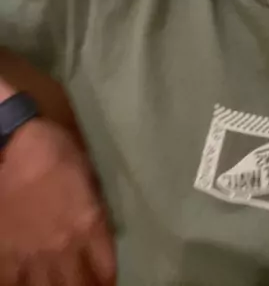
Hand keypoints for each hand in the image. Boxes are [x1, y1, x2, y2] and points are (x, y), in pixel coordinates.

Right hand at [0, 118, 115, 284]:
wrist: (10, 147)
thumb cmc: (52, 150)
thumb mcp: (86, 171)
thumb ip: (93, 202)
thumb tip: (97, 220)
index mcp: (88, 224)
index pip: (106, 267)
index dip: (108, 276)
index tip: (107, 278)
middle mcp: (64, 247)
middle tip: (86, 285)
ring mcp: (32, 255)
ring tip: (59, 284)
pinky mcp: (6, 256)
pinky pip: (16, 285)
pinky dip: (24, 285)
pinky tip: (29, 281)